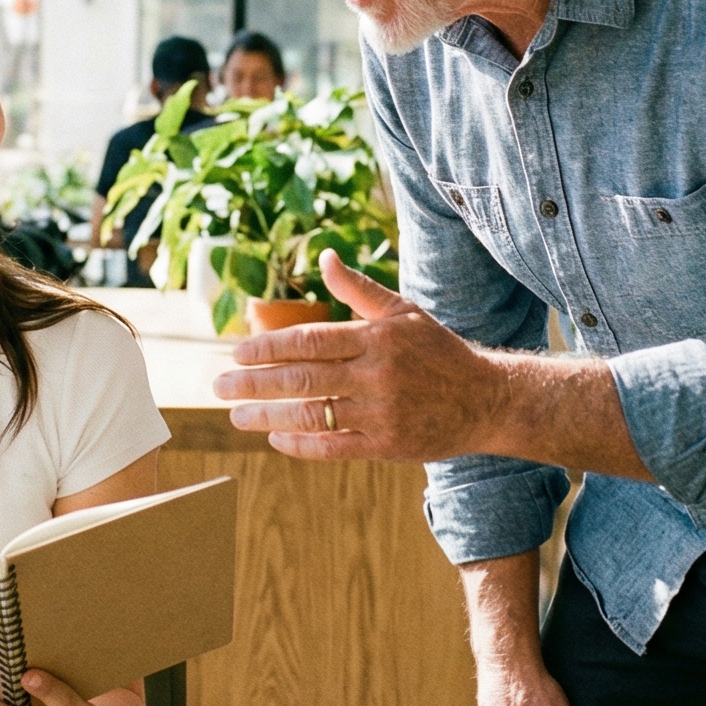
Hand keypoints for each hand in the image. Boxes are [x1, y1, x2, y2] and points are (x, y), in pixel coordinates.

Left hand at [212, 249, 510, 461]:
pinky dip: (301, 445)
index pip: (309, 341)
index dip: (267, 348)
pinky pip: (335, 447)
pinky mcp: (388, 447)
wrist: (486, 400)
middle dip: (254, 384)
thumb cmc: (438, 351)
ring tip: (237, 416)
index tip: (236, 354)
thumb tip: (325, 257)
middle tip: (218, 387)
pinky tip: (276, 438)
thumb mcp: (404, 312)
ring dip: (268, 417)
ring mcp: (382, 414)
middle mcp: (378, 375)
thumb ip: (359, 289)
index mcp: (377, 338)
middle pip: (303, 379)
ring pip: (314, 415)